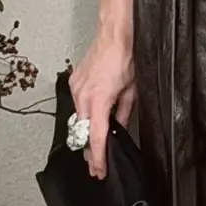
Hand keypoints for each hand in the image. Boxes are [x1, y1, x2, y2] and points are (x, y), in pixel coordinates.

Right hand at [69, 31, 135, 179]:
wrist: (114, 34)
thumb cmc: (125, 57)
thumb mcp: (131, 91)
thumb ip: (123, 114)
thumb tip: (118, 129)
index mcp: (98, 100)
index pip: (95, 138)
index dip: (97, 158)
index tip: (99, 171)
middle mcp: (83, 95)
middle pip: (82, 132)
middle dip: (88, 150)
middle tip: (96, 164)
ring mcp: (76, 88)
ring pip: (78, 119)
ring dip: (86, 132)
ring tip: (96, 144)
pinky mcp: (74, 81)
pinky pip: (77, 104)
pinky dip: (85, 114)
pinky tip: (92, 118)